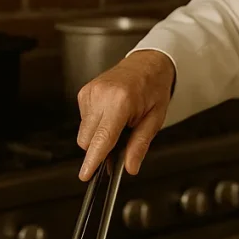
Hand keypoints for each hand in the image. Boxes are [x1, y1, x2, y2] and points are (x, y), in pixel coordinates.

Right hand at [76, 50, 175, 180]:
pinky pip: (84, 121)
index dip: (93, 160)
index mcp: (120, 101)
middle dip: (100, 149)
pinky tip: (111, 114)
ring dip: (99, 136)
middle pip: (88, 140)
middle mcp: (101, 95)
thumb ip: (140, 145)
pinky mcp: (83, 93)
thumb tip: (130, 167)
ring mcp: (89, 92)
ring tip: (120, 122)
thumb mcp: (155, 119)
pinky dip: (96, 124)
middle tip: (122, 142)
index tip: (86, 175)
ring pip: (84, 133)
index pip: (102, 138)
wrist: (147, 63)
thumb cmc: (153, 88)